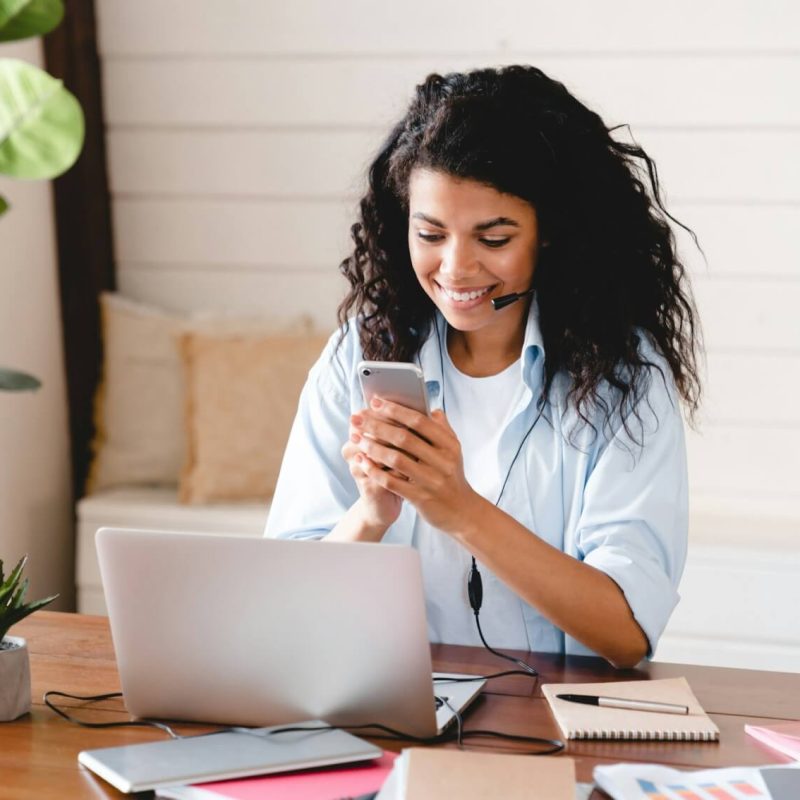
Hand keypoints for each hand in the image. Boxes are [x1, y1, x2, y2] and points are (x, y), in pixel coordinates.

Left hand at [352, 396, 481, 534]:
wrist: (461, 511)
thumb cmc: (452, 476)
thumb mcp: (453, 451)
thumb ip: (442, 429)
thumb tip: (430, 408)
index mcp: (449, 445)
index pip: (419, 421)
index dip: (396, 410)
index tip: (375, 401)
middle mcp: (442, 461)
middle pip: (404, 438)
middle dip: (376, 426)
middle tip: (356, 418)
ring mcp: (431, 480)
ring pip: (396, 459)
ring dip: (373, 447)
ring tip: (356, 438)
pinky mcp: (421, 498)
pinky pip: (392, 482)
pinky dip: (375, 470)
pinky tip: (362, 462)